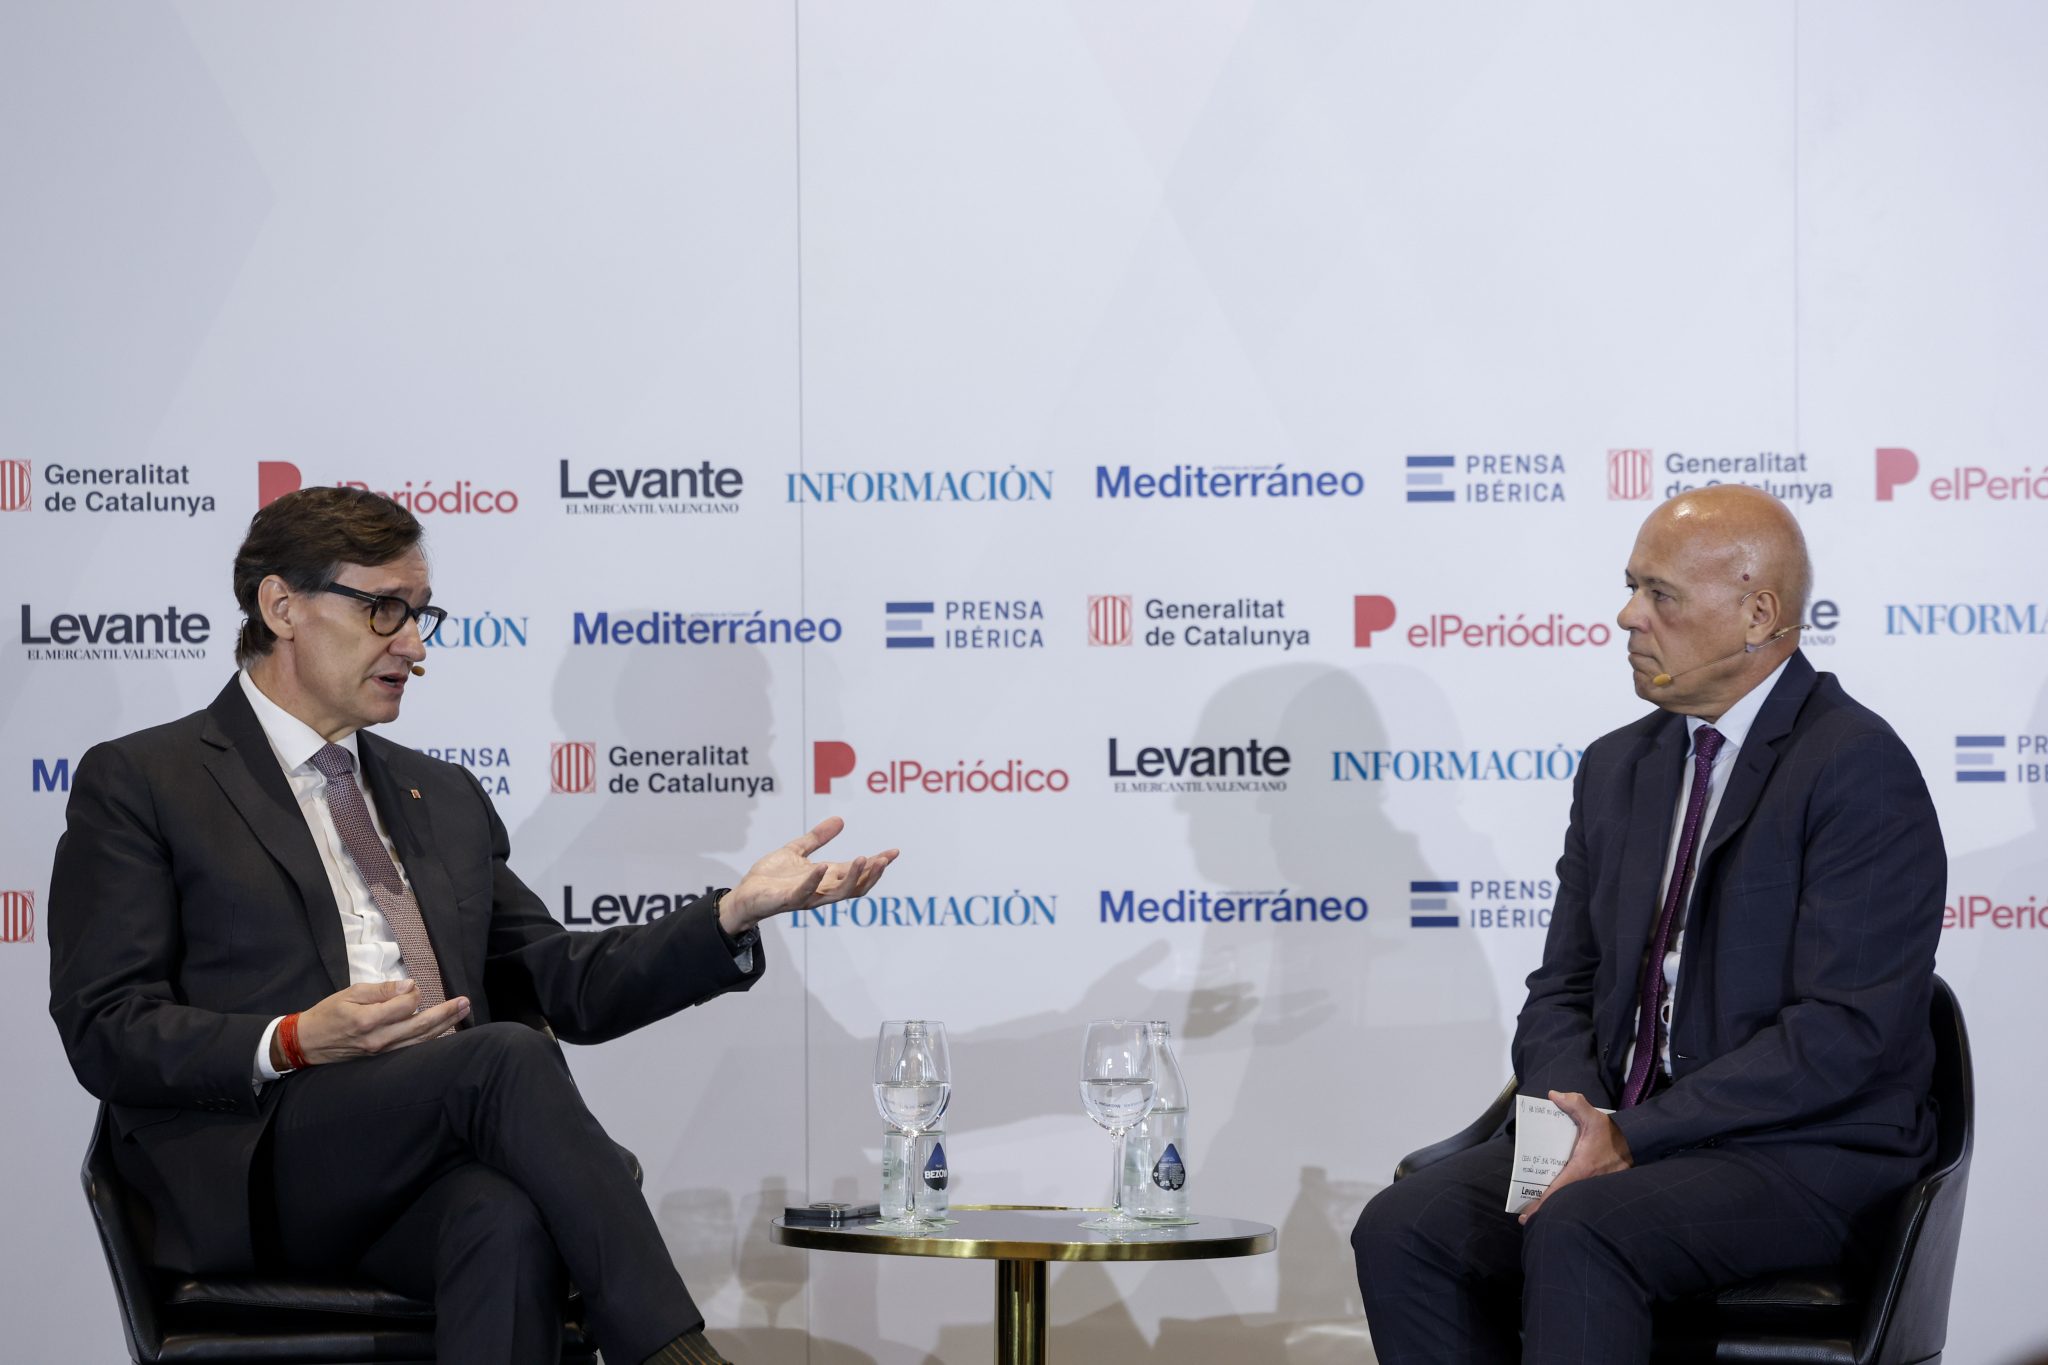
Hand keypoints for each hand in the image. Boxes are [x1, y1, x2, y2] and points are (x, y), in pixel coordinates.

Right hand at [281, 980, 470, 1068]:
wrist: (306, 1044)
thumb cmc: (327, 1015)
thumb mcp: (349, 994)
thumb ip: (381, 990)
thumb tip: (409, 986)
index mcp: (368, 1021)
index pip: (406, 1005)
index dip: (414, 993)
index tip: (412, 986)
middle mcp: (379, 1040)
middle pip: (421, 1026)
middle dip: (446, 1013)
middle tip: (465, 1001)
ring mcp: (382, 1053)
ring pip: (421, 1041)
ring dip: (445, 1026)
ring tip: (463, 1012)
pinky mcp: (382, 1060)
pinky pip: (412, 1050)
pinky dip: (430, 1040)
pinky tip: (444, 1031)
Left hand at [718, 816, 898, 935]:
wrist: (744, 895)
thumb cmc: (770, 877)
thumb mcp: (796, 850)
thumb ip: (818, 838)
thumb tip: (840, 820)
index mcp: (826, 878)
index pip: (857, 872)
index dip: (876, 863)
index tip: (894, 852)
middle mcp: (821, 890)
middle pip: (855, 886)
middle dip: (872, 873)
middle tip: (885, 859)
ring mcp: (806, 897)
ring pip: (837, 893)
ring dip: (853, 877)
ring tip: (862, 859)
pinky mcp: (787, 900)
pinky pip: (805, 892)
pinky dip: (815, 880)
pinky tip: (823, 866)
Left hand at [1518, 1090, 1632, 1224]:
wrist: (1638, 1143)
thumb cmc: (1612, 1133)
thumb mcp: (1593, 1116)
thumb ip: (1574, 1104)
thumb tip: (1553, 1095)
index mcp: (1581, 1169)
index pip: (1556, 1191)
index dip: (1540, 1205)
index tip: (1526, 1217)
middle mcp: (1587, 1183)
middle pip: (1561, 1201)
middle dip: (1545, 1210)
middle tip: (1529, 1216)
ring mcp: (1594, 1187)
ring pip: (1571, 1200)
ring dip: (1557, 1207)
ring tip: (1539, 1212)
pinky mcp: (1600, 1187)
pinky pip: (1581, 1197)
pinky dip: (1570, 1201)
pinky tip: (1561, 1202)